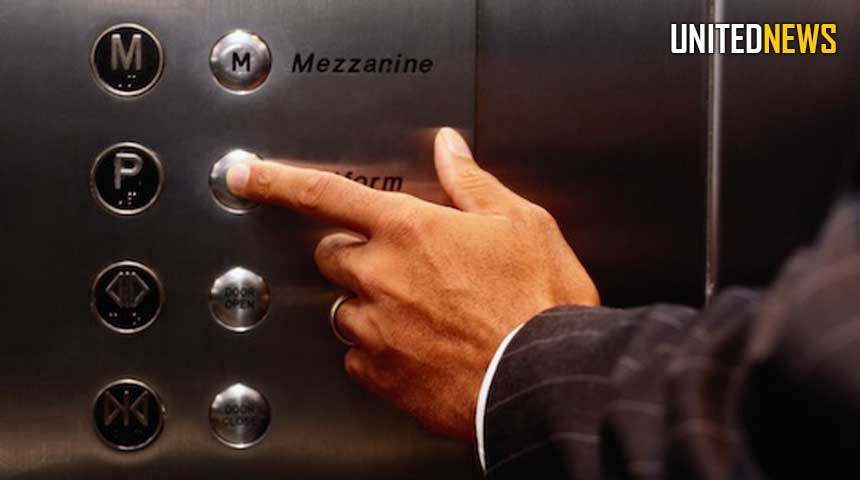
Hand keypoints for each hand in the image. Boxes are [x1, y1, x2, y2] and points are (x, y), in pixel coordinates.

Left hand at [226, 128, 598, 439]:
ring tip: (424, 311)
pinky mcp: (380, 375)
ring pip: (343, 307)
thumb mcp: (521, 223)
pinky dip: (378, 348)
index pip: (326, 194)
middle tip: (400, 262)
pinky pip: (357, 354)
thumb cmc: (540, 303)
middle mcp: (382, 277)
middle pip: (330, 253)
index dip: (278, 181)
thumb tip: (449, 149)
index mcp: (410, 230)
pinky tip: (420, 346)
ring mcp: (376, 329)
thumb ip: (471, 182)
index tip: (247, 174)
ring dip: (370, 302)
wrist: (545, 379)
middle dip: (353, 251)